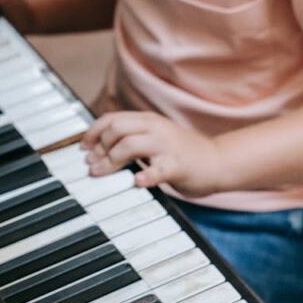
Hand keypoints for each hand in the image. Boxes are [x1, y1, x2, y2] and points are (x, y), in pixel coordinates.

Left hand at [81, 112, 225, 196]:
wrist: (218, 162)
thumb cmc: (184, 155)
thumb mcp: (156, 138)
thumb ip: (134, 138)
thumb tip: (102, 149)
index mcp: (149, 121)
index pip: (112, 119)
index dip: (93, 132)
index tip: (83, 148)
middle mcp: (156, 129)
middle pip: (116, 128)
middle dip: (98, 147)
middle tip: (91, 164)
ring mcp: (166, 146)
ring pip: (129, 145)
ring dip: (109, 161)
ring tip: (101, 173)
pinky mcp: (177, 166)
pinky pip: (157, 170)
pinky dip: (144, 177)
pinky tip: (136, 182)